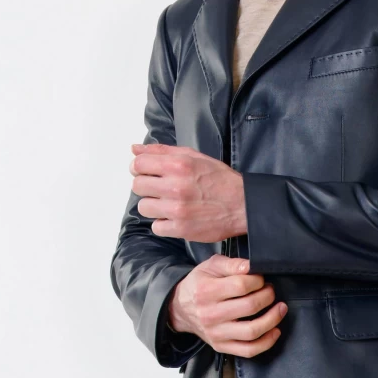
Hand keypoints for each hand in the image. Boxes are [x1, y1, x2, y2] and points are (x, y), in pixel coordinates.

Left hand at [130, 142, 246, 242]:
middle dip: (147, 186)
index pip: (138, 164)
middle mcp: (176, 186)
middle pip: (137, 186)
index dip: (139, 168)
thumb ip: (163, 151)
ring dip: (154, 206)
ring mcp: (177, 209)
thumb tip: (134, 149)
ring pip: (144, 207)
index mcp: (178, 165)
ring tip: (170, 203)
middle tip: (161, 188)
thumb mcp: (194, 157)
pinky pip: (156, 227)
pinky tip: (177, 217)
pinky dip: (164, 223)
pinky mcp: (181, 229)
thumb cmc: (219, 180)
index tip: (146, 172)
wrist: (243, 205)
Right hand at [168, 254, 287, 357]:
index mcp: (206, 291)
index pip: (241, 286)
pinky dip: (266, 342)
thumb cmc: (199, 284)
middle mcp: (210, 314)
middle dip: (268, 296)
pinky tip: (275, 330)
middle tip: (271, 290)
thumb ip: (231, 264)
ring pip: (252, 331)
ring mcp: (216, 333)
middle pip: (250, 307)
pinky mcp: (221, 346)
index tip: (261, 278)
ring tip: (280, 308)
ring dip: (273, 319)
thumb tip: (251, 266)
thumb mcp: (210, 266)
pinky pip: (248, 350)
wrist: (180, 308)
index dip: (258, 280)